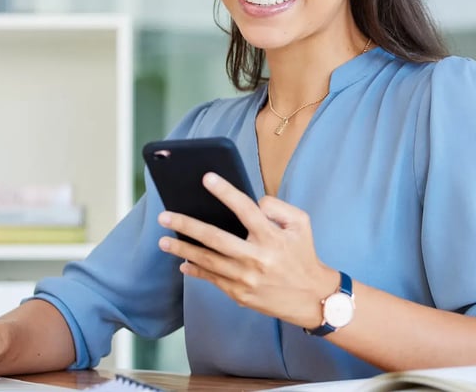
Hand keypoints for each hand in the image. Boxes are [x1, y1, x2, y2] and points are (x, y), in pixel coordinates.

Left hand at [157, 173, 338, 328]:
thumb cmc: (303, 255)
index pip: (245, 209)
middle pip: (215, 238)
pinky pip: (212, 279)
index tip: (206, 178)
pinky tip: (182, 263)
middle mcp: (256, 258)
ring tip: (163, 240)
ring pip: (207, 261)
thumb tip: (251, 202)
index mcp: (271, 238)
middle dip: (187, 225)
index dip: (225, 192)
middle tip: (165, 215)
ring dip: (182, 249)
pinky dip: (195, 270)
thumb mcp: (301, 224)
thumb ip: (278, 207)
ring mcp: (245, 279)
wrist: (311, 297)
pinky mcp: (240, 294)